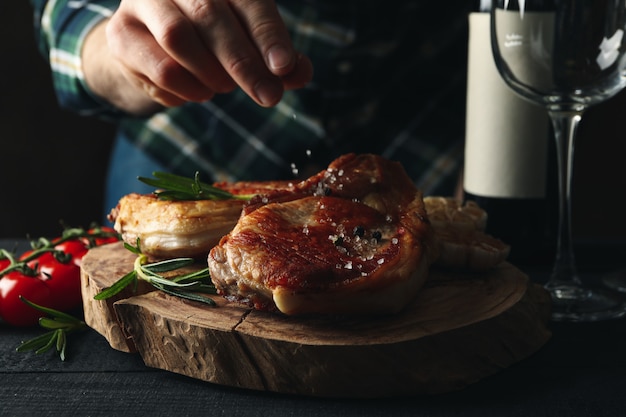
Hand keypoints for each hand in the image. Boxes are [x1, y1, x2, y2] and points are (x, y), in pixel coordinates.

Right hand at [104, 0, 312, 108]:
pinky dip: (187, 89)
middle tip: (268, 96)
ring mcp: (144, 2)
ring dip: (211, 74)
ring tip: (224, 88)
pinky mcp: (122, 33)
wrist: (147, 50)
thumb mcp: (248, 46)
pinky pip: (160, 67)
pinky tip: (198, 92)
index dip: (268, 35)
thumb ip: (275, 59)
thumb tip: (300, 72)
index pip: (247, 1)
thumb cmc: (208, 44)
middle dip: (244, 62)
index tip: (284, 67)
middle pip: (211, 16)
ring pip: (179, 38)